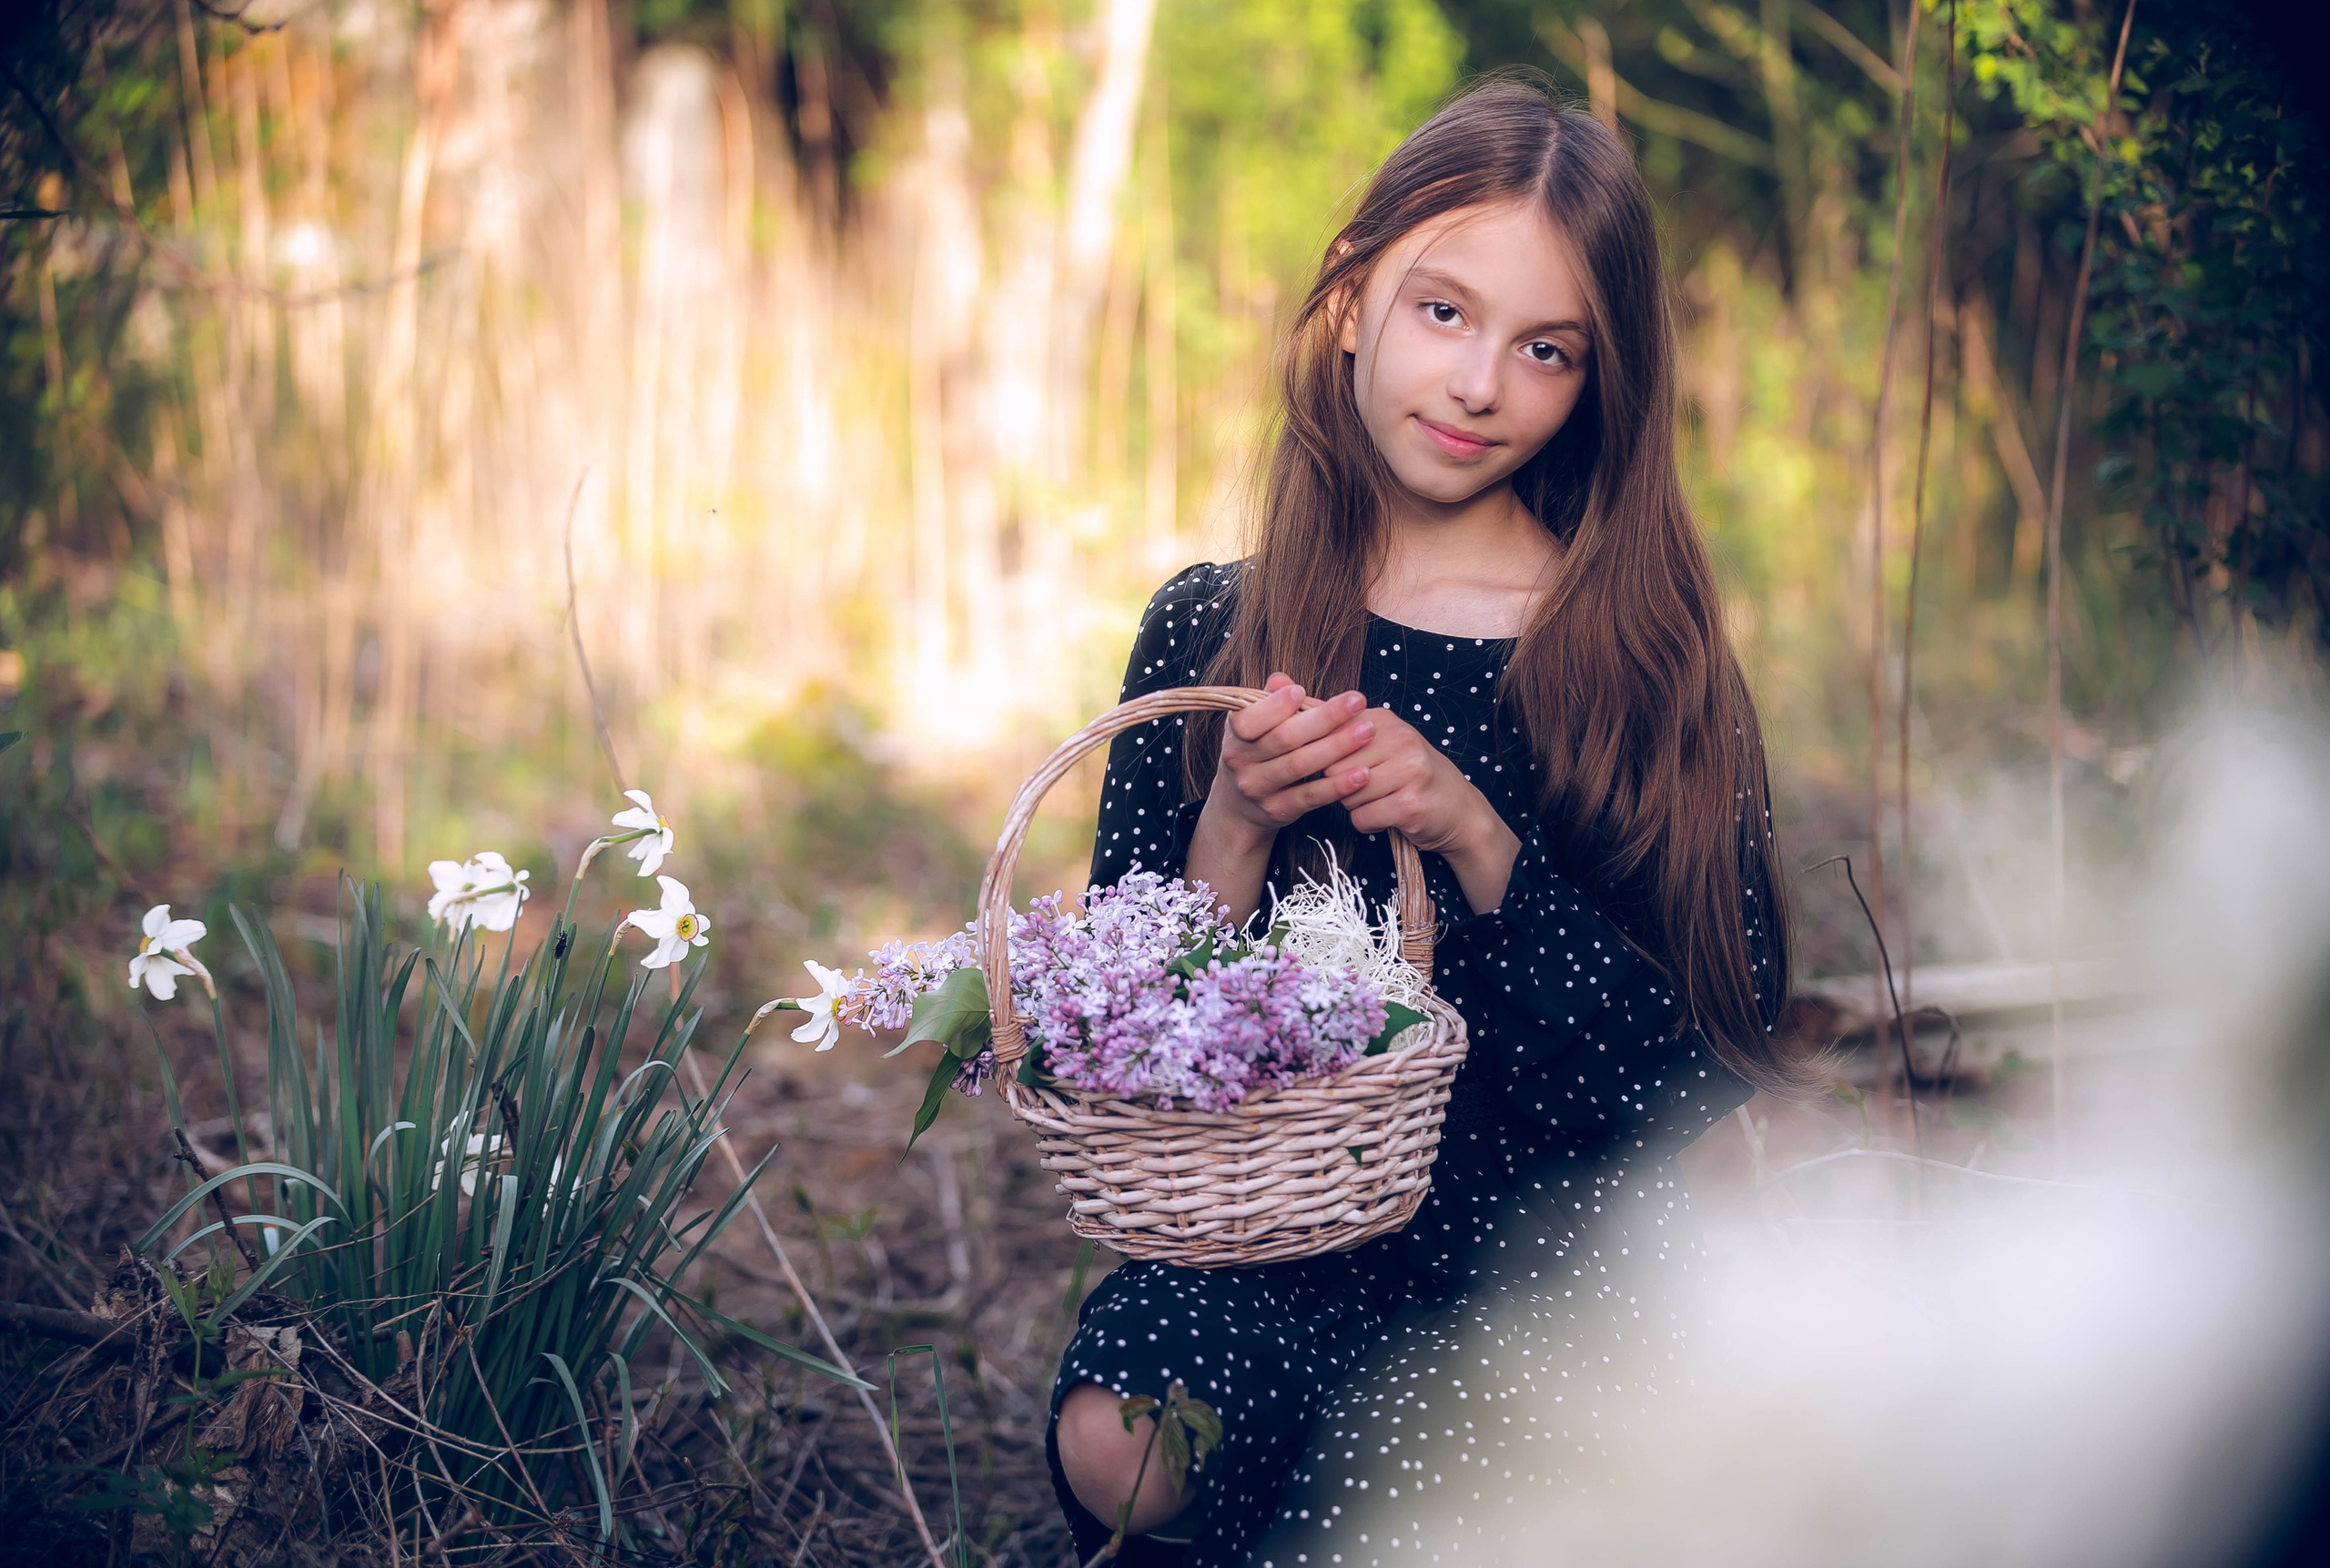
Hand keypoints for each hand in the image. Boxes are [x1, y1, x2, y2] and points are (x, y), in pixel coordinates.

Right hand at [1202, 673, 1376, 846]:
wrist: (1238, 807)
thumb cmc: (1255, 752)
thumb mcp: (1253, 725)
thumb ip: (1269, 702)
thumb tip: (1281, 679)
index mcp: (1235, 733)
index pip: (1249, 718)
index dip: (1275, 705)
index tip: (1303, 691)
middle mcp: (1240, 761)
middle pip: (1284, 738)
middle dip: (1325, 718)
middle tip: (1358, 701)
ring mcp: (1258, 788)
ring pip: (1300, 765)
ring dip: (1337, 747)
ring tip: (1367, 731)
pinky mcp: (1278, 809)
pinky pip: (1311, 796)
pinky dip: (1338, 785)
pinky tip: (1362, 773)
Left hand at [1330, 705, 1520, 912]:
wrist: (1460, 811)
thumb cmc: (1410, 776)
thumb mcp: (1378, 741)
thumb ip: (1333, 722)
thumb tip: (1278, 685)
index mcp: (1384, 719)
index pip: (1328, 735)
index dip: (1323, 757)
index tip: (1335, 765)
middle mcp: (1398, 738)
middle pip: (1333, 767)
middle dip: (1341, 784)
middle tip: (1368, 786)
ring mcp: (1408, 770)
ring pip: (1346, 795)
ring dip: (1357, 805)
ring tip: (1381, 799)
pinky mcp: (1410, 804)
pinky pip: (1362, 817)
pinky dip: (1368, 822)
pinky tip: (1387, 815)